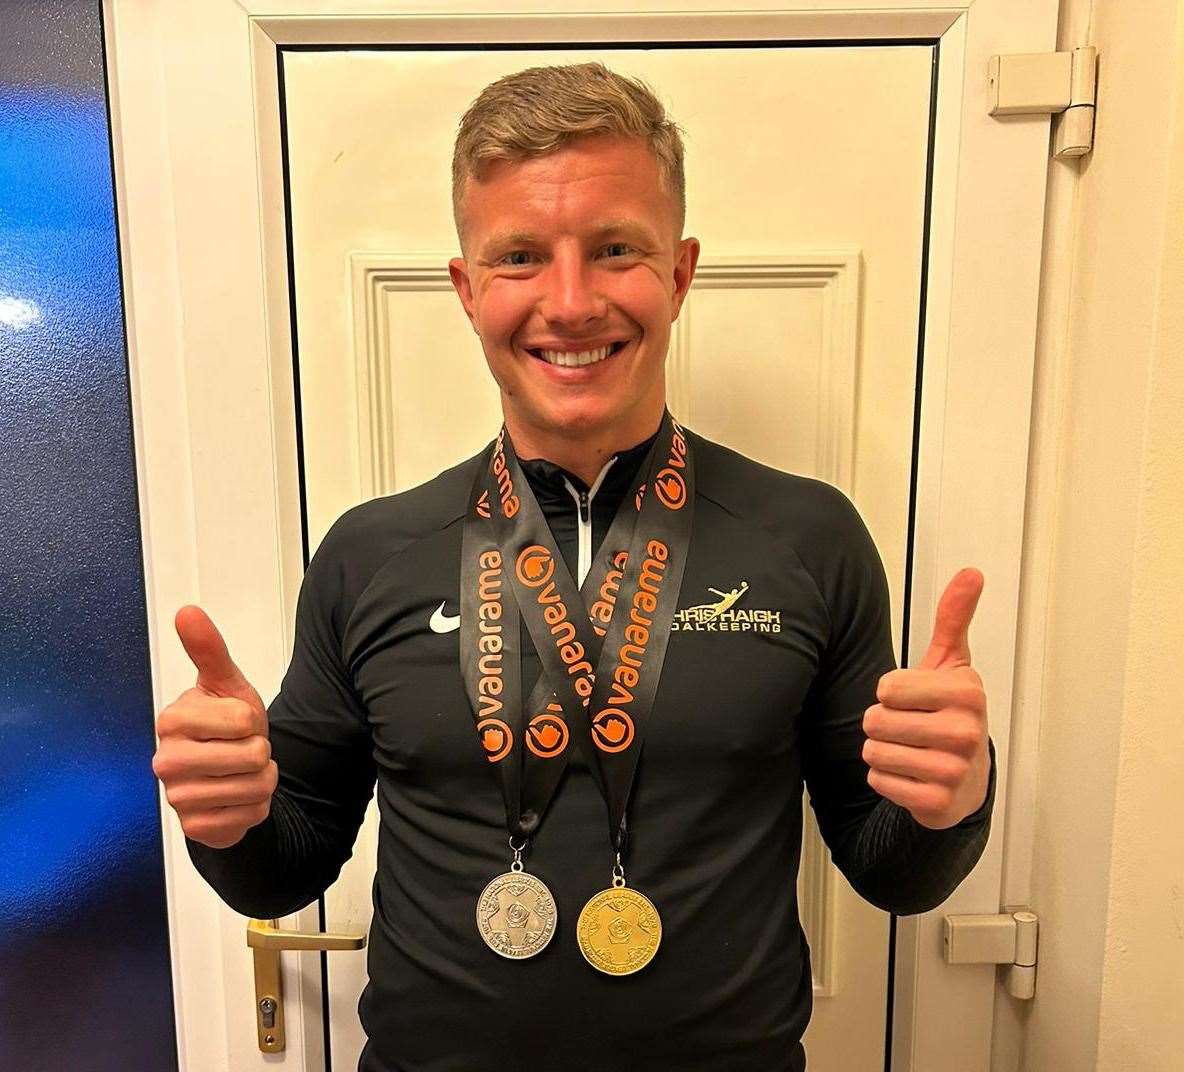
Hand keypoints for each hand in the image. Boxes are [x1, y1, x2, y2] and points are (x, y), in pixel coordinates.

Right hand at [152, 606, 276, 847]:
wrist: (228, 774)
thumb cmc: (226, 725)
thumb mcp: (225, 684)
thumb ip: (208, 649)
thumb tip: (187, 612)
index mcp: (173, 720)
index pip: (243, 720)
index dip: (252, 720)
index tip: (236, 723)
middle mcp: (166, 760)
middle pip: (252, 755)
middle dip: (260, 751)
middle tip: (242, 749)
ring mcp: (178, 797)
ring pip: (255, 786)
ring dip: (262, 779)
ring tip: (243, 772)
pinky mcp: (194, 828)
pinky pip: (251, 815)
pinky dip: (257, 806)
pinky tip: (238, 797)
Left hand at [861, 568, 990, 829]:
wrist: (966, 779)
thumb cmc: (950, 713)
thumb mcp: (952, 664)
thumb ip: (953, 618)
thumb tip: (971, 573)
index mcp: (967, 692)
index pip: (888, 687)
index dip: (890, 693)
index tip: (913, 698)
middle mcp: (967, 731)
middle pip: (877, 721)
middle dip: (881, 723)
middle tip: (908, 727)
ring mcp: (955, 770)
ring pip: (874, 751)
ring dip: (881, 750)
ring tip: (908, 750)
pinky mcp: (937, 802)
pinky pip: (879, 780)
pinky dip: (885, 778)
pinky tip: (910, 775)